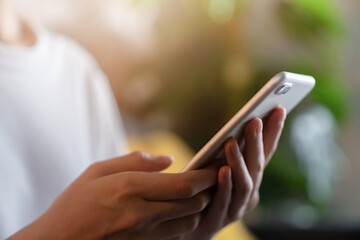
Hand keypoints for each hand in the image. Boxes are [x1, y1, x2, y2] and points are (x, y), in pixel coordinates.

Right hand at [9, 152, 216, 239]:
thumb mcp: (98, 171)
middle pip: (192, 203)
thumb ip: (135, 161)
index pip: (182, 184)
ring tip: (199, 192)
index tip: (217, 165)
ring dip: (198, 206)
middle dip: (209, 189)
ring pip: (189, 221)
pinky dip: (185, 221)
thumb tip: (168, 160)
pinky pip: (176, 234)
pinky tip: (181, 210)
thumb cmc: (74, 203)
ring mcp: (143, 234)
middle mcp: (141, 213)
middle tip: (215, 175)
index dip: (206, 175)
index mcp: (129, 188)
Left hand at [183, 107, 285, 239]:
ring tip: (232, 142)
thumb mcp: (214, 170)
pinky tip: (222, 170)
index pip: (264, 155)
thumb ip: (225, 155)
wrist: (186, 231)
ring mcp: (234, 210)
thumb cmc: (202, 195)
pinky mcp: (215, 223)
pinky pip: (222, 203)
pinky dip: (225, 186)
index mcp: (248, 180)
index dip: (273, 133)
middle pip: (256, 167)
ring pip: (244, 185)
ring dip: (239, 163)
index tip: (279, 109)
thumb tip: (233, 127)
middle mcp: (247, 195)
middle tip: (255, 120)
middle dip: (257, 143)